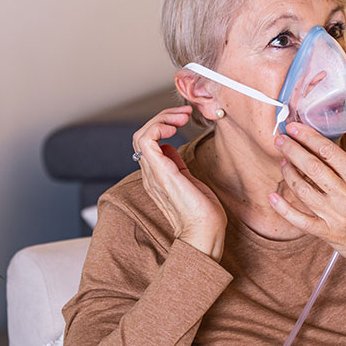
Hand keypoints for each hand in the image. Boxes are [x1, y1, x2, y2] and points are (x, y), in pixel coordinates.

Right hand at [132, 105, 226, 260]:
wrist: (205, 231)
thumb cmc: (203, 212)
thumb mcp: (189, 180)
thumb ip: (176, 164)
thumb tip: (171, 147)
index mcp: (157, 175)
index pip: (147, 142)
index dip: (162, 125)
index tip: (183, 119)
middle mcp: (151, 173)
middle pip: (142, 135)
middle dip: (163, 117)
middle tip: (184, 113)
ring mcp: (153, 173)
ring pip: (141, 135)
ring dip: (161, 119)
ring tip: (181, 117)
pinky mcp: (160, 173)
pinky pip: (146, 141)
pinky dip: (158, 127)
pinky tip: (175, 128)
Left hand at [269, 122, 345, 289]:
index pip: (329, 152)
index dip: (308, 137)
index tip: (295, 127)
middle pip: (313, 168)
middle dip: (293, 150)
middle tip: (280, 139)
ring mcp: (337, 217)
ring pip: (304, 190)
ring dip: (289, 174)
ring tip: (283, 162)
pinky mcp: (329, 234)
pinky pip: (300, 221)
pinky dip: (284, 209)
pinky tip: (273, 197)